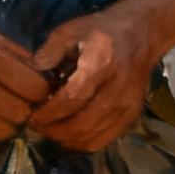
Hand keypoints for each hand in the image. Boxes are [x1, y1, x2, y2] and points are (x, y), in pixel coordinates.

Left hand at [28, 7, 162, 152]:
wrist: (142, 35)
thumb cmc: (103, 32)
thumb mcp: (73, 29)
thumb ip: (51, 49)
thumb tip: (35, 69)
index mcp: (102, 65)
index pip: (73, 99)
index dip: (49, 113)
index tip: (31, 116)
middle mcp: (119, 89)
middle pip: (83, 122)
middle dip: (55, 130)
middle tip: (36, 127)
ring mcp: (128, 104)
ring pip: (94, 134)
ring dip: (68, 139)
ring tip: (50, 132)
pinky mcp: (133, 113)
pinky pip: (107, 138)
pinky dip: (86, 143)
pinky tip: (71, 138)